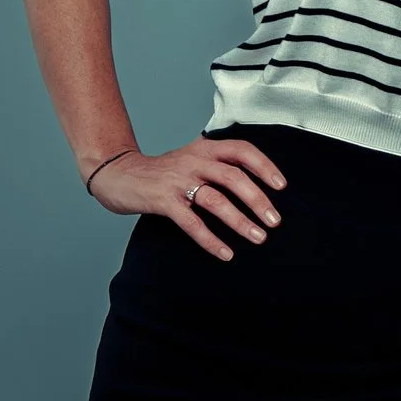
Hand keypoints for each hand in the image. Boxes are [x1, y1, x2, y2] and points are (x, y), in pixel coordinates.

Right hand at [86, 136, 285, 260]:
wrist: (118, 173)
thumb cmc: (163, 171)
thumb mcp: (192, 158)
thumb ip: (218, 163)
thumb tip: (257, 182)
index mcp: (205, 148)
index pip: (242, 150)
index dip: (264, 166)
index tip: (281, 186)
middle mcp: (193, 160)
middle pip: (233, 177)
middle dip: (258, 200)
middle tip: (275, 221)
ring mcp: (177, 181)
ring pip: (215, 199)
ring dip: (240, 220)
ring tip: (258, 238)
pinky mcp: (163, 201)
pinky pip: (191, 222)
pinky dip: (210, 239)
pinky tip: (226, 253)